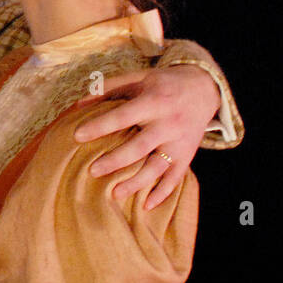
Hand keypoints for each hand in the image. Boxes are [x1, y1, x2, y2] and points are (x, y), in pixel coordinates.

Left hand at [73, 64, 218, 209]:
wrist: (205, 89)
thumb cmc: (163, 84)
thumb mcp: (139, 77)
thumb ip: (110, 87)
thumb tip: (78, 104)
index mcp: (153, 101)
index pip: (123, 116)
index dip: (100, 126)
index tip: (77, 135)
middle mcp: (168, 123)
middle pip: (139, 146)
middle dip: (115, 160)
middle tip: (92, 171)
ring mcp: (179, 142)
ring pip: (157, 166)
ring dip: (136, 182)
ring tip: (114, 194)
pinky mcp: (187, 155)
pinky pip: (176, 177)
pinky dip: (163, 193)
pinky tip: (146, 206)